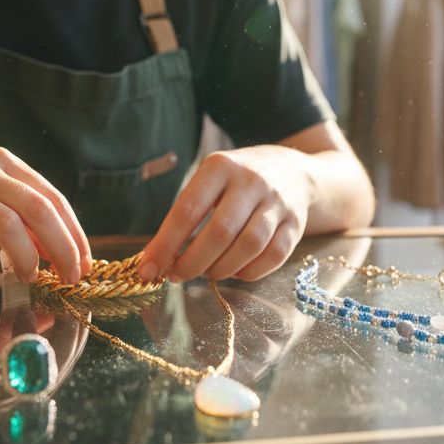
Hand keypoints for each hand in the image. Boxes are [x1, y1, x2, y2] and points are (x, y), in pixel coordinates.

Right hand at [0, 147, 91, 284]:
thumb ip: (15, 209)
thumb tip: (54, 247)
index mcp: (1, 163)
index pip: (51, 198)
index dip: (74, 233)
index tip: (84, 263)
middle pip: (36, 209)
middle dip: (61, 248)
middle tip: (69, 277)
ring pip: (5, 225)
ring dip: (25, 257)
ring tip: (29, 277)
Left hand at [138, 146, 312, 281]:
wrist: (291, 170)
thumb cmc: (236, 182)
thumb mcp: (208, 182)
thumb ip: (185, 216)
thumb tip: (155, 258)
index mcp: (220, 167)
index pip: (187, 210)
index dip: (165, 245)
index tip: (148, 270)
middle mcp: (251, 181)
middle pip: (220, 231)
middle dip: (193, 262)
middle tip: (177, 275)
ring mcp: (277, 202)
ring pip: (249, 246)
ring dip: (222, 268)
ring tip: (209, 272)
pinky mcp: (296, 223)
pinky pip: (274, 256)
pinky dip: (250, 271)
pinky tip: (236, 271)